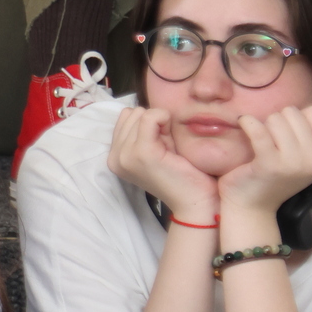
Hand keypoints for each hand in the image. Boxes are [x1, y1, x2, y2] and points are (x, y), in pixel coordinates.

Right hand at [107, 105, 220, 221]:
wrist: (196, 202)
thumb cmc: (182, 174)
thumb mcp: (155, 148)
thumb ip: (144, 130)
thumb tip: (146, 108)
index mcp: (115, 156)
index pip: (125, 116)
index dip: (148, 124)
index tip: (160, 146)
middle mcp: (114, 156)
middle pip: (132, 113)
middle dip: (153, 124)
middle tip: (166, 149)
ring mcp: (126, 155)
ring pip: (140, 113)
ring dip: (160, 125)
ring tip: (169, 150)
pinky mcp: (142, 153)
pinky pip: (150, 117)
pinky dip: (164, 120)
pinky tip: (172, 141)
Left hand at [218, 105, 311, 216]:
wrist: (253, 204)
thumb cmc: (276, 174)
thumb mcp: (302, 154)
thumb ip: (308, 131)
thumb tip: (305, 102)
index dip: (295, 118)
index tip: (286, 134)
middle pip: (293, 112)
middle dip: (277, 121)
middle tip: (271, 141)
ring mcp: (294, 162)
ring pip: (275, 118)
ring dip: (263, 125)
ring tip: (261, 143)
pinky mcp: (269, 164)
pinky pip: (257, 128)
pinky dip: (247, 122)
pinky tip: (243, 125)